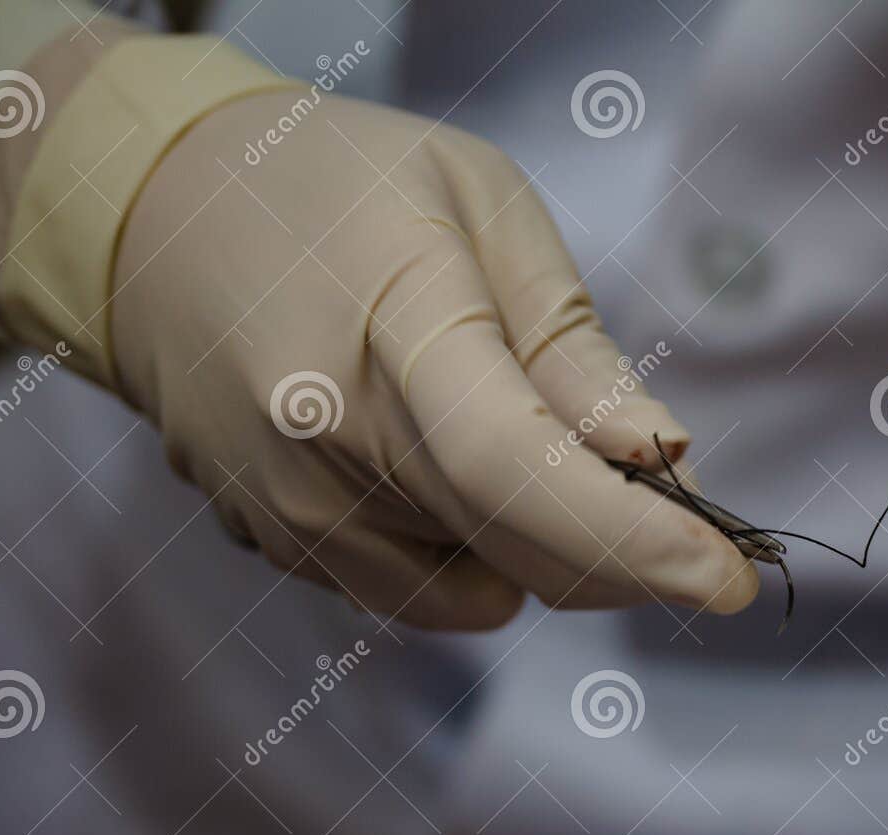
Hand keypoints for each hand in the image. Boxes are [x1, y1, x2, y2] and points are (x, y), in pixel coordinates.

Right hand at [110, 89, 755, 625]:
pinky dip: (467, 553)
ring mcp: (288, 507)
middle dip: (627, 552)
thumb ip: (572, 348)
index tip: (729, 577)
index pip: (522, 476)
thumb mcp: (483, 209)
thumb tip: (662, 459)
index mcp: (394, 328)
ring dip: (538, 547)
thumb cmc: (342, 187)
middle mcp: (326, 443)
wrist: (158, 212)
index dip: (638, 543)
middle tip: (668, 501)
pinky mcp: (272, 543)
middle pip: (520, 555)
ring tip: (503, 433)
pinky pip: (417, 594)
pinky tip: (436, 465)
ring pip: (480, 592)